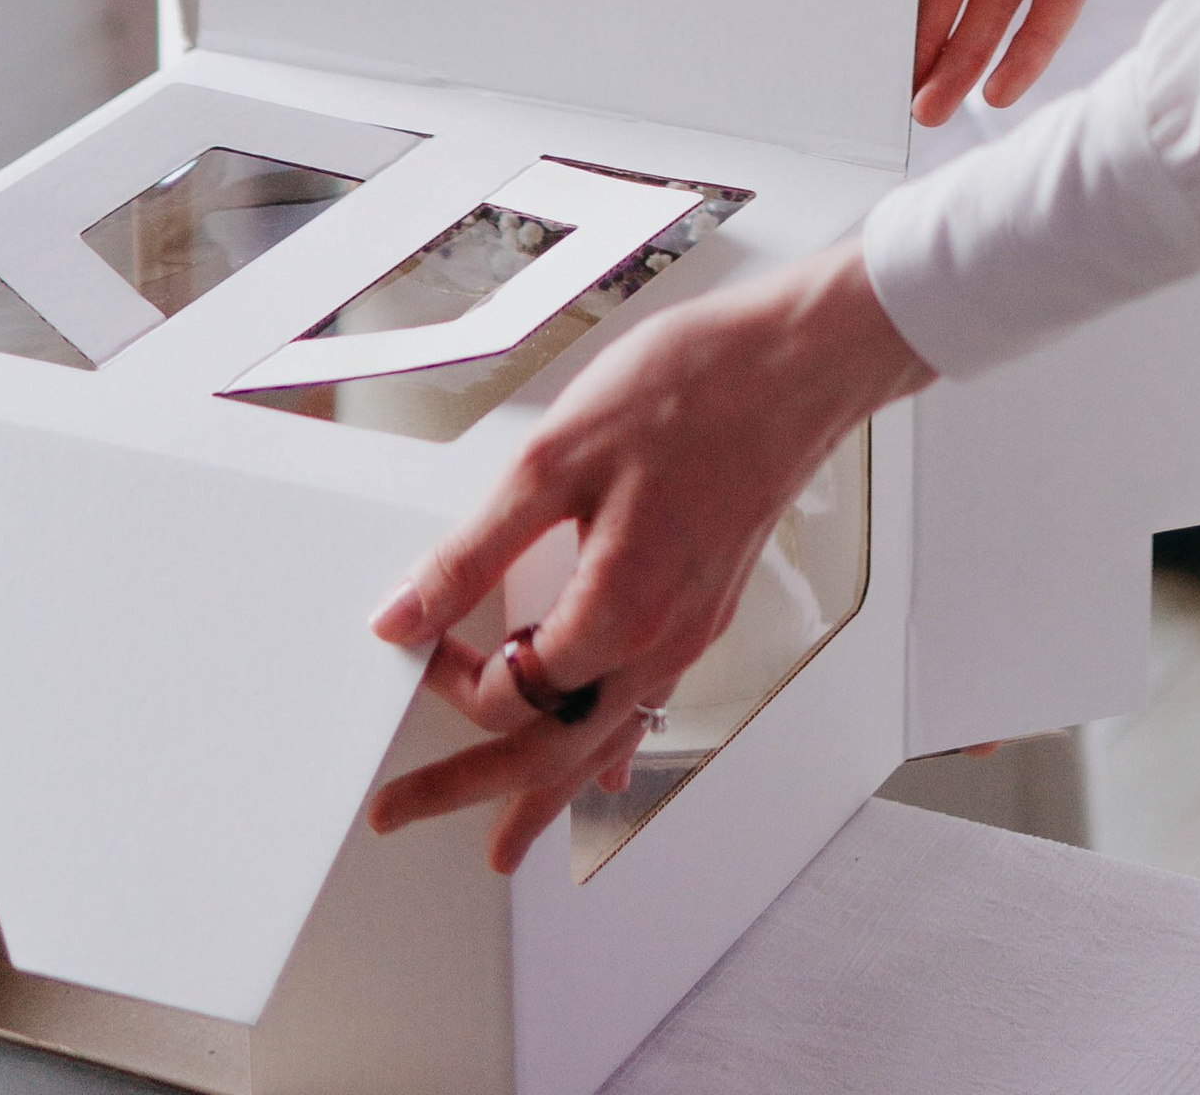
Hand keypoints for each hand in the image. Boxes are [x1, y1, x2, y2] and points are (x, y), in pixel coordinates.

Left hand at [365, 237, 932, 873]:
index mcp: (618, 612)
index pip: (511, 694)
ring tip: (507, 838)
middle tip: (401, 813)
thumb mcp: (554, 458)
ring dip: (547, 789)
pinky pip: (650, 702)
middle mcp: (661, 641)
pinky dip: (615, 743)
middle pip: (554, 750)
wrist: (797, 360)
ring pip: (607, 738)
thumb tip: (404, 615)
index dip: (451, 677)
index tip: (419, 640)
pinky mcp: (708, 603)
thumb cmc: (695, 390)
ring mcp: (691, 628)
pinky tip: (609, 760)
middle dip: (473, 789)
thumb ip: (474, 550)